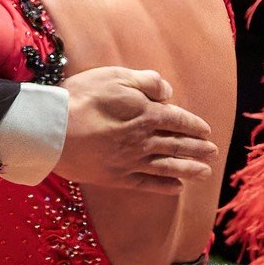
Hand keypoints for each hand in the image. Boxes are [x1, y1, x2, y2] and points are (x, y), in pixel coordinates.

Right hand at [51, 66, 216, 192]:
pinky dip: (165, 187)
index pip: (178, 120)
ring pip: (168, 167)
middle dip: (198, 149)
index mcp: (146, 113)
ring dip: (189, 169)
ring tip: (205, 172)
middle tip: (213, 152)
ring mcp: (131, 162)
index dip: (194, 125)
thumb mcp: (115, 76)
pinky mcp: (117, 178)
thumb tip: (168, 92)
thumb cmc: (80, 97)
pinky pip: (148, 184)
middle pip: (178, 145)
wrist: (51, 128)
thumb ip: (146, 82)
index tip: (206, 131)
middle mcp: (144, 140)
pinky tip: (176, 188)